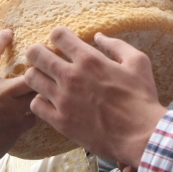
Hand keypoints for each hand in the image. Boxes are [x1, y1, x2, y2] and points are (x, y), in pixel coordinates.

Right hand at [0, 29, 36, 171]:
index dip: (1, 40)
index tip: (9, 33)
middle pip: (28, 74)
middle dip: (37, 70)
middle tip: (43, 67)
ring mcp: (10, 110)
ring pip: (35, 93)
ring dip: (40, 92)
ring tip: (47, 89)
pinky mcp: (18, 128)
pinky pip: (35, 116)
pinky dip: (35, 114)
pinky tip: (35, 115)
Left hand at [25, 27, 166, 166]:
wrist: (141, 136)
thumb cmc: (142, 98)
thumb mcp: (138, 63)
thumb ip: (116, 46)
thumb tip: (98, 36)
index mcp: (89, 59)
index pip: (58, 35)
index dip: (58, 36)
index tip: (63, 44)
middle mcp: (71, 76)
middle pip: (35, 53)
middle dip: (39, 53)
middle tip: (47, 60)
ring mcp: (63, 99)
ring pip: (30, 78)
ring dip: (37, 76)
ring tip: (47, 81)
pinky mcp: (60, 121)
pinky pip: (35, 104)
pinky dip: (41, 101)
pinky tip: (51, 102)